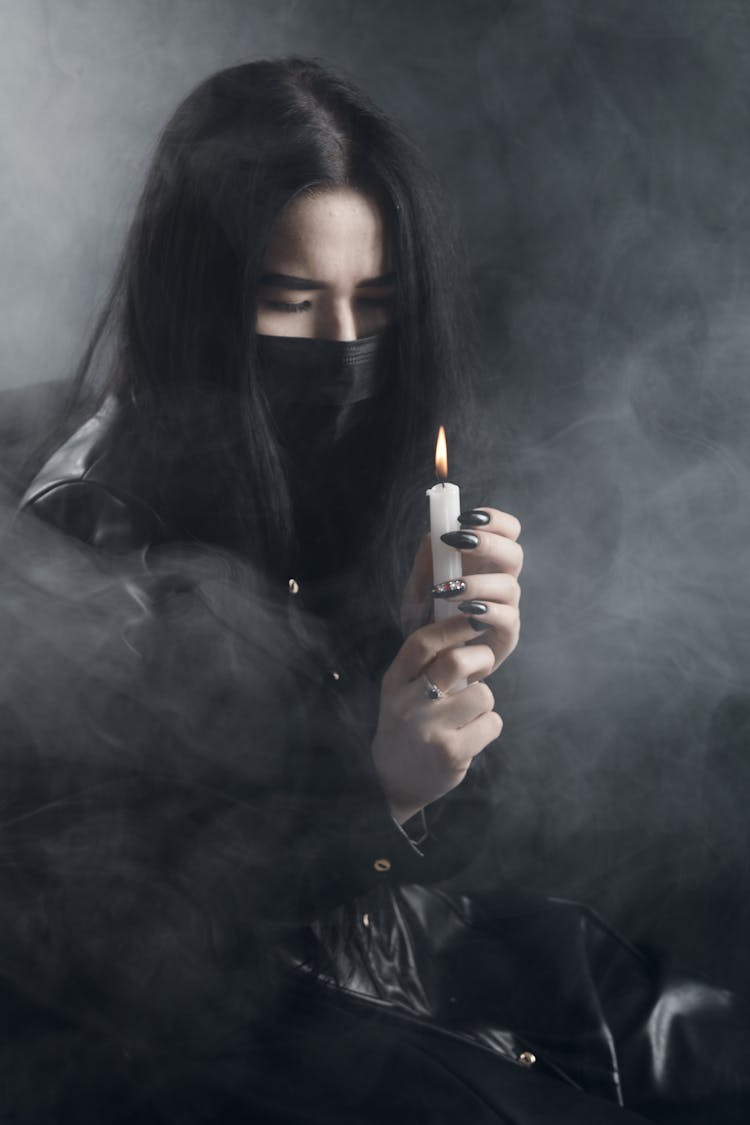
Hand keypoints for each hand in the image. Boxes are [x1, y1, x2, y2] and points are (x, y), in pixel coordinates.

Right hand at [371, 615, 502, 823]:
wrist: (394, 780)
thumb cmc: (408, 724)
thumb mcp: (403, 690)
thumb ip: (425, 663)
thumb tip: (464, 621)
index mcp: (394, 682)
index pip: (422, 642)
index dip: (453, 626)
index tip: (474, 619)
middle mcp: (407, 704)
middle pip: (455, 662)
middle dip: (481, 659)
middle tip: (481, 668)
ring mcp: (429, 730)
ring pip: (482, 695)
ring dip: (484, 700)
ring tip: (468, 713)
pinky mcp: (451, 753)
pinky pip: (491, 723)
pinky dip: (488, 726)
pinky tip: (470, 735)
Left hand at [401, 507, 522, 675]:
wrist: (425, 664)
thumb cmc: (425, 621)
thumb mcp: (416, 589)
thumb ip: (425, 562)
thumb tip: (434, 533)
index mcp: (485, 564)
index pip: (507, 531)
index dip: (494, 519)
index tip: (465, 517)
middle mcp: (501, 582)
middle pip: (514, 553)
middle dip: (488, 543)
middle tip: (458, 543)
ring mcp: (507, 609)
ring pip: (509, 585)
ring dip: (476, 582)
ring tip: (445, 590)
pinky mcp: (506, 636)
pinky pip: (508, 618)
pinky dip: (486, 611)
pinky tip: (463, 611)